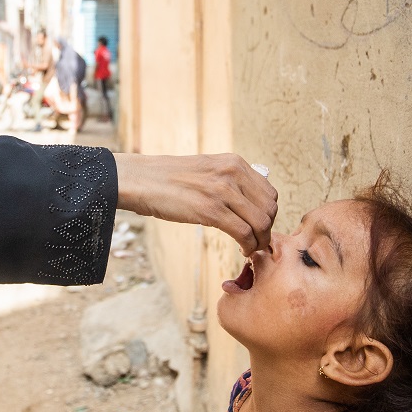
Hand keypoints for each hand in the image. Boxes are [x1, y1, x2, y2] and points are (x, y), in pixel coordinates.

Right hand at [114, 153, 277, 255]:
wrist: (140, 179)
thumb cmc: (168, 179)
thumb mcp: (206, 169)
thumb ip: (229, 180)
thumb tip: (247, 200)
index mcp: (235, 162)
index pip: (270, 192)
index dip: (269, 215)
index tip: (259, 228)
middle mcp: (233, 173)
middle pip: (270, 209)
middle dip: (268, 230)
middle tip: (256, 242)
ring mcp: (223, 191)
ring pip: (261, 223)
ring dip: (260, 241)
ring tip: (249, 248)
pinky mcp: (210, 210)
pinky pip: (243, 233)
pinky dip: (248, 246)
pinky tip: (241, 249)